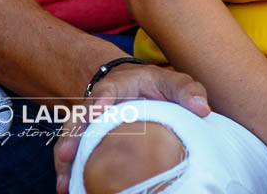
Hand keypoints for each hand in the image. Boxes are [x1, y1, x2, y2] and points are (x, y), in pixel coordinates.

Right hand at [53, 64, 209, 193]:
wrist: (137, 88)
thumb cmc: (156, 87)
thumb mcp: (172, 82)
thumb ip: (186, 91)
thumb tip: (202, 109)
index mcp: (119, 86)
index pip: (108, 90)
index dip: (101, 100)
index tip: (97, 111)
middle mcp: (98, 104)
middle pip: (80, 118)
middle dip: (73, 137)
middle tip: (67, 154)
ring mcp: (90, 123)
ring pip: (72, 138)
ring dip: (65, 159)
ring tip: (64, 183)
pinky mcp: (88, 139)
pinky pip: (75, 153)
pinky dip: (68, 170)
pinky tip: (67, 188)